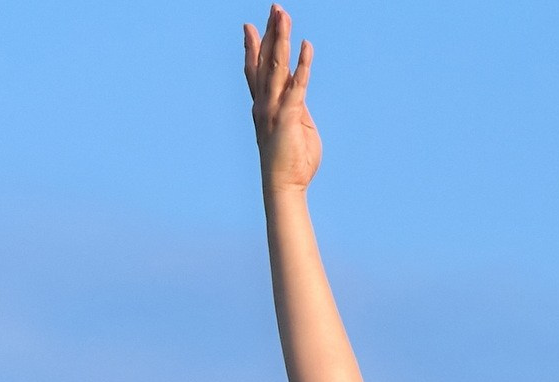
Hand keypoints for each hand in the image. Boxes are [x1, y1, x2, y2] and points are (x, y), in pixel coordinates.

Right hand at [243, 7, 320, 192]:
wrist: (285, 187)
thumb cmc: (293, 162)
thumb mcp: (296, 128)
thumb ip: (296, 107)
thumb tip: (298, 92)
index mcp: (264, 106)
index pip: (257, 71)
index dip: (254, 48)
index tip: (251, 27)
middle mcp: (265, 102)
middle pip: (266, 60)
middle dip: (271, 33)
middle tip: (275, 9)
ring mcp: (274, 108)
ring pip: (276, 65)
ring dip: (281, 38)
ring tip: (283, 15)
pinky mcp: (289, 116)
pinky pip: (297, 86)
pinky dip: (303, 65)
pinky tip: (307, 47)